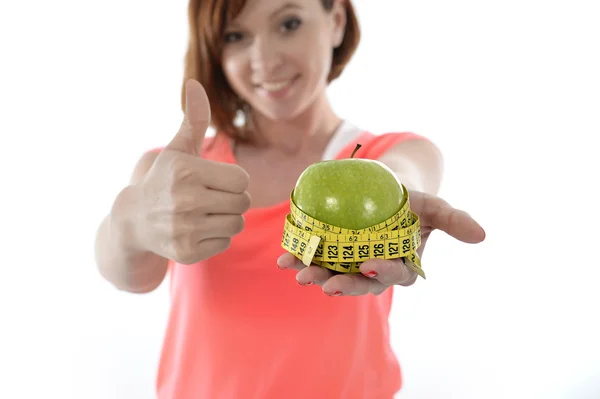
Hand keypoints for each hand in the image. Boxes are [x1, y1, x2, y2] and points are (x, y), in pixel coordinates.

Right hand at [132, 79, 250, 263]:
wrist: (134, 221)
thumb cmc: (164, 180)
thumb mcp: (178, 149)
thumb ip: (194, 119)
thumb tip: (195, 84)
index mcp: (187, 172)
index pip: (242, 180)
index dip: (232, 181)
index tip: (213, 181)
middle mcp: (185, 201)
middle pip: (242, 203)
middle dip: (231, 200)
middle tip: (210, 198)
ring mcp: (185, 229)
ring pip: (236, 224)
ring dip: (226, 218)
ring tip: (204, 213)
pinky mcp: (187, 252)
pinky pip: (224, 243)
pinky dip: (215, 237)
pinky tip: (196, 230)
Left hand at [276, 190, 485, 295]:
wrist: (387, 190)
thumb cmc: (412, 201)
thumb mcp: (434, 206)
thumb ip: (454, 220)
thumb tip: (482, 235)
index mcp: (401, 266)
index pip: (395, 274)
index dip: (385, 273)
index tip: (371, 265)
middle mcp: (374, 271)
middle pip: (360, 282)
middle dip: (343, 285)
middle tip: (327, 284)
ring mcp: (351, 264)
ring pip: (334, 274)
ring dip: (315, 274)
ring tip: (296, 272)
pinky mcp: (331, 254)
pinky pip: (316, 258)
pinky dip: (300, 258)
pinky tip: (284, 258)